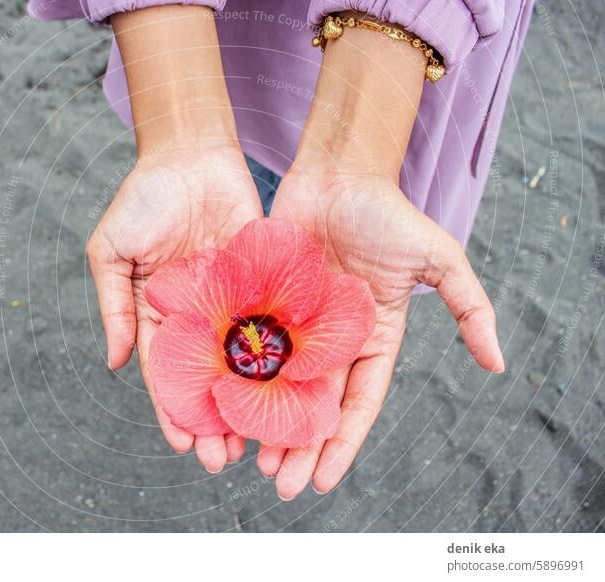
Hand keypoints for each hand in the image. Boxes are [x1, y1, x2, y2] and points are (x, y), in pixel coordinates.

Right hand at [87, 144, 262, 470]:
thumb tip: (114, 364)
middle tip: (224, 459)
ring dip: (248, 403)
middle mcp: (198, 317)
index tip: (185, 444)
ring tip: (258, 442)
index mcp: (160, 315)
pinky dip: (277, 361)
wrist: (191, 153)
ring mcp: (233, 303)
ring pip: (242, 364)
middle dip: (214, 419)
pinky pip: (271, 326)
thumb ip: (113, 306)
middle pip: (208, 380)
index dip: (173, 411)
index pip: (167, 375)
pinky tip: (288, 392)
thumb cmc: (143, 197)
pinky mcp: (263, 283)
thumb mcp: (111, 252)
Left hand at [260, 167, 503, 498]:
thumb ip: (469, 307)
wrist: (335, 173)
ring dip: (266, 425)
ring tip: (251, 461)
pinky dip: (239, 381)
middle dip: (300, 447)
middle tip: (280, 485)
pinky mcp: (263, 306)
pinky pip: (249, 350)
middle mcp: (332, 341)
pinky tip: (224, 409)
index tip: (323, 480)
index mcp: (372, 339)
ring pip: (277, 386)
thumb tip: (498, 363)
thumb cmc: (386, 213)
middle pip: (314, 405)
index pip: (358, 403)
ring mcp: (295, 326)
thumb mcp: (439, 258)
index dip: (341, 444)